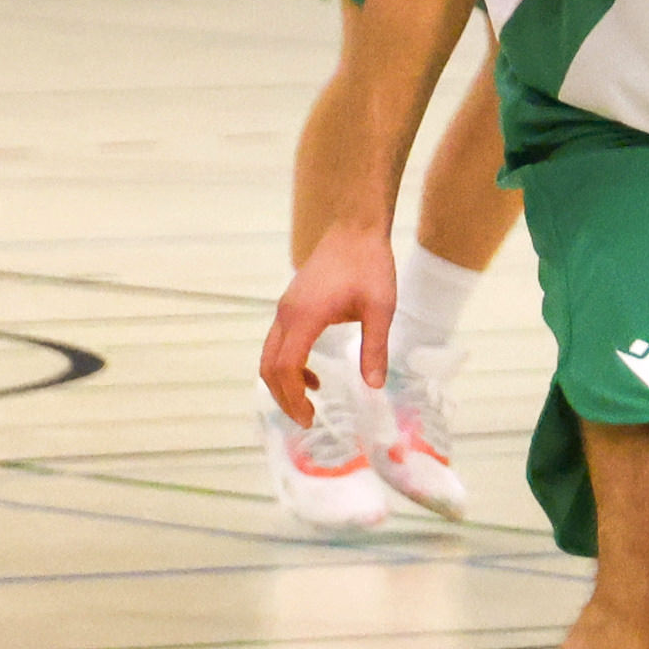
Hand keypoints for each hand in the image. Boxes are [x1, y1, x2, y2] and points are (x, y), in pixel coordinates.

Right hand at [257, 220, 395, 417]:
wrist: (356, 228)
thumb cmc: (369, 264)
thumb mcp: (380, 309)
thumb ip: (375, 348)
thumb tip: (373, 386)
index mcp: (304, 316)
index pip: (285, 368)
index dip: (293, 398)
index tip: (310, 419)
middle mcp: (287, 314)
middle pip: (269, 366)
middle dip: (283, 397)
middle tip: (306, 419)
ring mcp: (286, 308)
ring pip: (270, 355)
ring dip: (283, 383)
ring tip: (308, 404)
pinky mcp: (292, 304)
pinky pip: (280, 343)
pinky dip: (289, 365)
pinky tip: (313, 376)